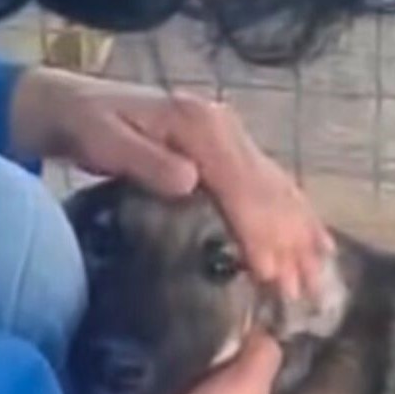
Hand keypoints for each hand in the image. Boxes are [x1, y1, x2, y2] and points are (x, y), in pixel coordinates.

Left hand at [10, 68, 332, 299]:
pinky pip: (275, 186)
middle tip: (302, 290)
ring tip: (318, 277)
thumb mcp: (105, 140)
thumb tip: (190, 179)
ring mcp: (233, 138)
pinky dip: (299, 216)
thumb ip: (146, 160)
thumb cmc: (86, 126)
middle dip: (287, 244)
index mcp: (199, 125)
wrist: (75, 103)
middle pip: (268, 192)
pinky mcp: (233, 151)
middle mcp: (225, 128)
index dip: (257, 233)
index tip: (270, 274)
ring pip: (279, 191)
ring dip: (301, 237)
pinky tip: (319, 243)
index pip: (240, 186)